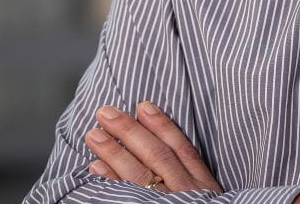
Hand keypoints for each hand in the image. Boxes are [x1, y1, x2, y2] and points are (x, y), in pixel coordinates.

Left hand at [85, 101, 222, 193]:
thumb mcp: (206, 197)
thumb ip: (189, 173)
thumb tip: (161, 143)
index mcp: (202, 185)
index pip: (182, 149)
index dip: (162, 125)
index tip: (143, 105)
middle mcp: (185, 194)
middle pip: (157, 156)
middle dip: (130, 132)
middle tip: (105, 112)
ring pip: (139, 175)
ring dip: (114, 152)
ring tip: (93, 134)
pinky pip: (127, 197)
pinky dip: (110, 180)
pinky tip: (95, 167)